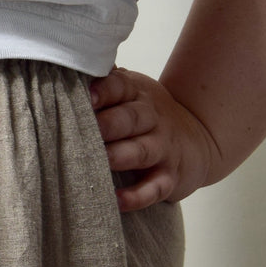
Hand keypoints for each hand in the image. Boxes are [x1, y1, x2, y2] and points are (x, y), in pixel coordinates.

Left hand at [88, 65, 220, 211]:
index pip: (119, 87)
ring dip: (119, 156)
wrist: (199, 138)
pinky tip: (117, 200)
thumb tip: (66, 66)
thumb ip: (104, 83)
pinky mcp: (170, 177)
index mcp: (137, 94)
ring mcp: (163, 148)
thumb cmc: (147, 115)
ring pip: (141, 151)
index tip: (85, 96)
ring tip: (99, 161)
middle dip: (108, 124)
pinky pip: (155, 187)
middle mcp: (152, 118)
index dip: (102, 91)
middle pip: (130, 118)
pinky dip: (137, 196)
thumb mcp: (132, 92)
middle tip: (87, 129)